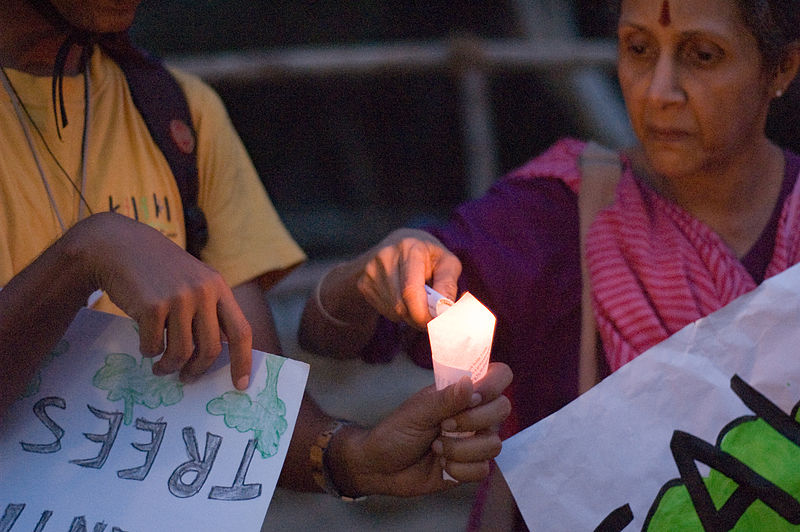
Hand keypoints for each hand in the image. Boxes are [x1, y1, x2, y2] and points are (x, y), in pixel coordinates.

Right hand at [69, 212, 251, 388]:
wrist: (119, 247)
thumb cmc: (158, 271)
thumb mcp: (194, 280)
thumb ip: (208, 309)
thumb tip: (218, 353)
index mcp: (218, 287)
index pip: (241, 331)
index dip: (243, 361)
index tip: (241, 384)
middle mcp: (203, 292)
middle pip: (210, 349)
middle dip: (198, 370)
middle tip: (186, 378)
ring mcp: (178, 298)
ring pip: (182, 352)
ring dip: (169, 367)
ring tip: (161, 367)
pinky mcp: (152, 306)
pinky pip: (154, 346)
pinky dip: (148, 352)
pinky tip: (145, 345)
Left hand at [327, 362, 512, 496]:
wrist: (381, 468)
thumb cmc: (396, 432)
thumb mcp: (417, 412)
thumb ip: (445, 399)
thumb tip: (470, 382)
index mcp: (462, 392)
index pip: (499, 375)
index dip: (493, 384)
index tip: (472, 397)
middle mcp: (475, 413)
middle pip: (503, 409)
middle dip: (473, 421)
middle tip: (444, 425)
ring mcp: (475, 440)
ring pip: (494, 444)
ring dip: (460, 450)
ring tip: (436, 448)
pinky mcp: (472, 466)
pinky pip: (483, 469)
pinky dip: (459, 470)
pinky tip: (442, 466)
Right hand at [355, 228, 461, 329]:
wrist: (396, 245)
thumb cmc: (427, 256)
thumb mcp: (446, 262)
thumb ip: (448, 284)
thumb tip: (445, 310)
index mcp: (409, 248)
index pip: (410, 290)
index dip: (423, 313)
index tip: (435, 322)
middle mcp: (385, 257)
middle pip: (400, 305)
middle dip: (418, 317)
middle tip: (431, 317)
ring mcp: (371, 271)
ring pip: (393, 311)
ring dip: (410, 316)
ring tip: (418, 302)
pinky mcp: (363, 283)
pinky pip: (384, 310)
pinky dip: (398, 313)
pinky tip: (403, 298)